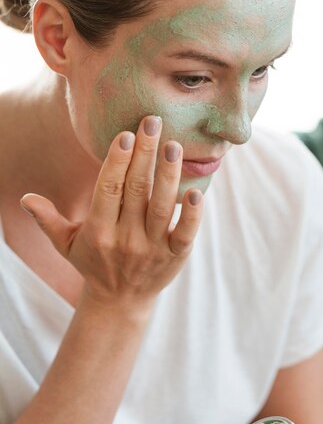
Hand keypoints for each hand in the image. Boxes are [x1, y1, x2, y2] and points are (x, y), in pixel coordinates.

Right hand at [20, 116, 202, 307]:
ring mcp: (151, 248)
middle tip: (153, 121)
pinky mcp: (174, 257)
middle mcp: (125, 238)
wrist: (120, 301)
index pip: (108, 190)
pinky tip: (196, 192)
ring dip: (168, 175)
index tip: (126, 134)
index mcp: (98, 231)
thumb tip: (25, 199)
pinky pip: (185, 234)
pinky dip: (191, 215)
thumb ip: (48, 220)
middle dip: (145, 154)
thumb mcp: (66, 244)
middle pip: (136, 190)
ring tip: (173, 145)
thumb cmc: (93, 263)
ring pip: (161, 207)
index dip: (117, 162)